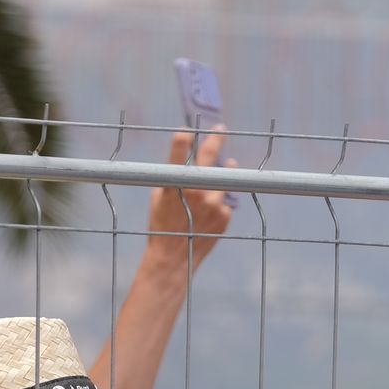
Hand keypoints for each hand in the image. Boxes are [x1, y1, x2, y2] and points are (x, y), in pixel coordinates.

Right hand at [145, 128, 234, 271]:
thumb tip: (188, 164)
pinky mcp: (224, 217)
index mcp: (175, 186)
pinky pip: (224, 203)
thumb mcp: (158, 199)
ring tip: (229, 163)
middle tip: (220, 130)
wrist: (173, 258)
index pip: (179, 151)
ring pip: (223, 179)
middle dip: (215, 140)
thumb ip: (173, 180)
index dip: (183, 137)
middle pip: (209, 156)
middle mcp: (196, 192)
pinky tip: (210, 213)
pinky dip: (219, 203)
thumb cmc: (161, 226)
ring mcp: (213, 204)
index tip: (187, 130)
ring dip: (226, 170)